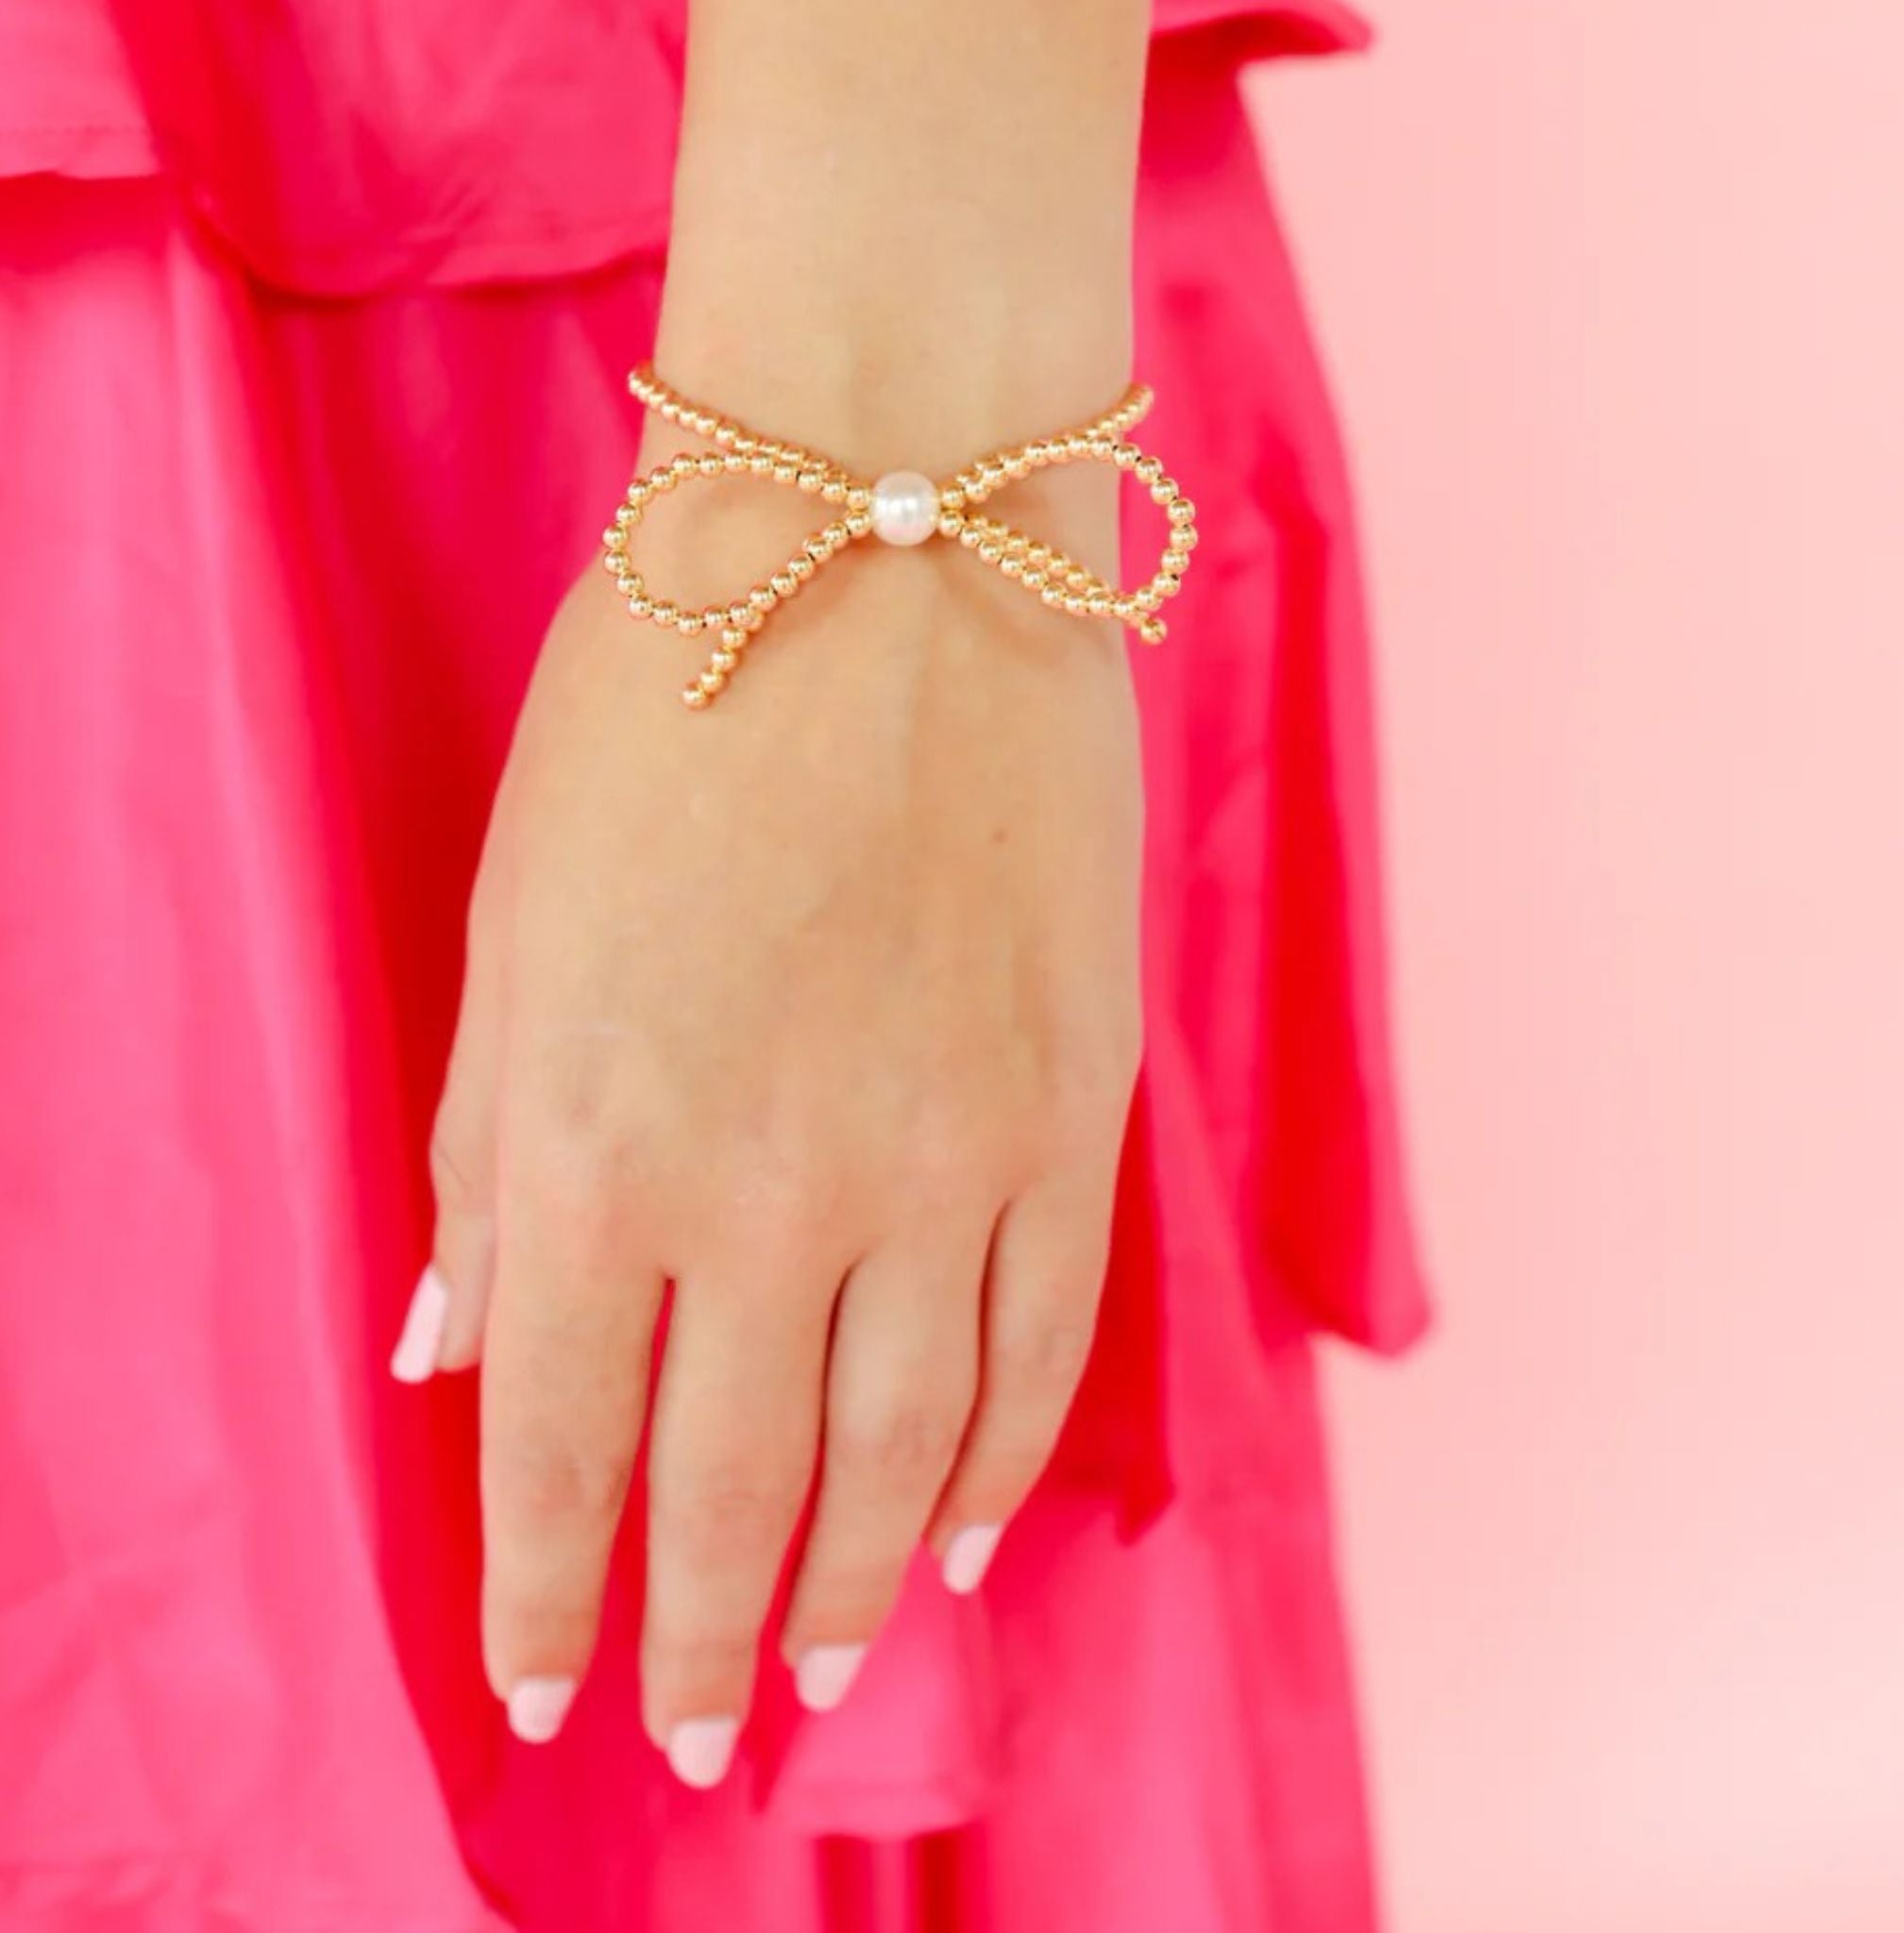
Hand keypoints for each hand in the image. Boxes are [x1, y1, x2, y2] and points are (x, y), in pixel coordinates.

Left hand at [409, 429, 1143, 1784]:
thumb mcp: (513, 926)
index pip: (562, 1448)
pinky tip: (958, 1532)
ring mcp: (950, 1159)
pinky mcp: (1073, 1107)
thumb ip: (487, 1160)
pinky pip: (1042, 1342)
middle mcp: (781, 1189)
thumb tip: (452, 1351)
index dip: (545, 1597)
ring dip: (849, 1582)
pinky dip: (996, 1464)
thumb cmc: (665, 703)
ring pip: (902, 1450)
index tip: (547, 1695)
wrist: (894, 537)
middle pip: (735, 1485)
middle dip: (698, 1632)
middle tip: (689, 1732)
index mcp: (599, 1143)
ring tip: (820, 1669)